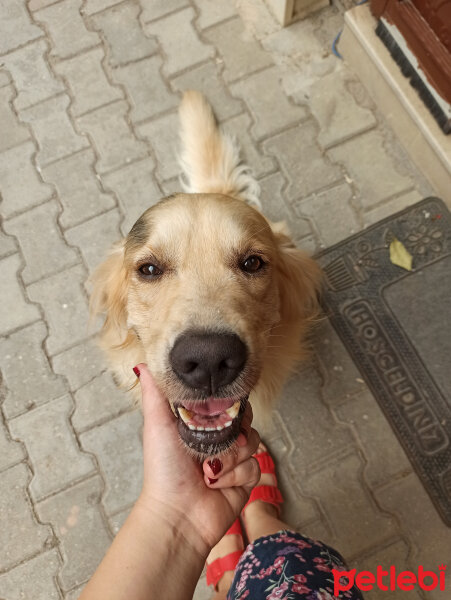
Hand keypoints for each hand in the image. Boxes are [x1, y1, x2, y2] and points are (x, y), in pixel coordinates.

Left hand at [135, 364, 260, 553]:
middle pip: (244, 417)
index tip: (218, 408)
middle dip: (230, 429)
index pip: (226, 400)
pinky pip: (254, 465)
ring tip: (209, 467)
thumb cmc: (164, 470)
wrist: (177, 514)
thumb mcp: (157, 425)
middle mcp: (219, 438)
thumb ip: (156, 393)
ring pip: (252, 441)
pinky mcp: (245, 478)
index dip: (226, 401)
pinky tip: (218, 482)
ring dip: (229, 456)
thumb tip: (145, 364)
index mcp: (201, 423)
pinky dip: (235, 474)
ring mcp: (234, 458)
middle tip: (212, 440)